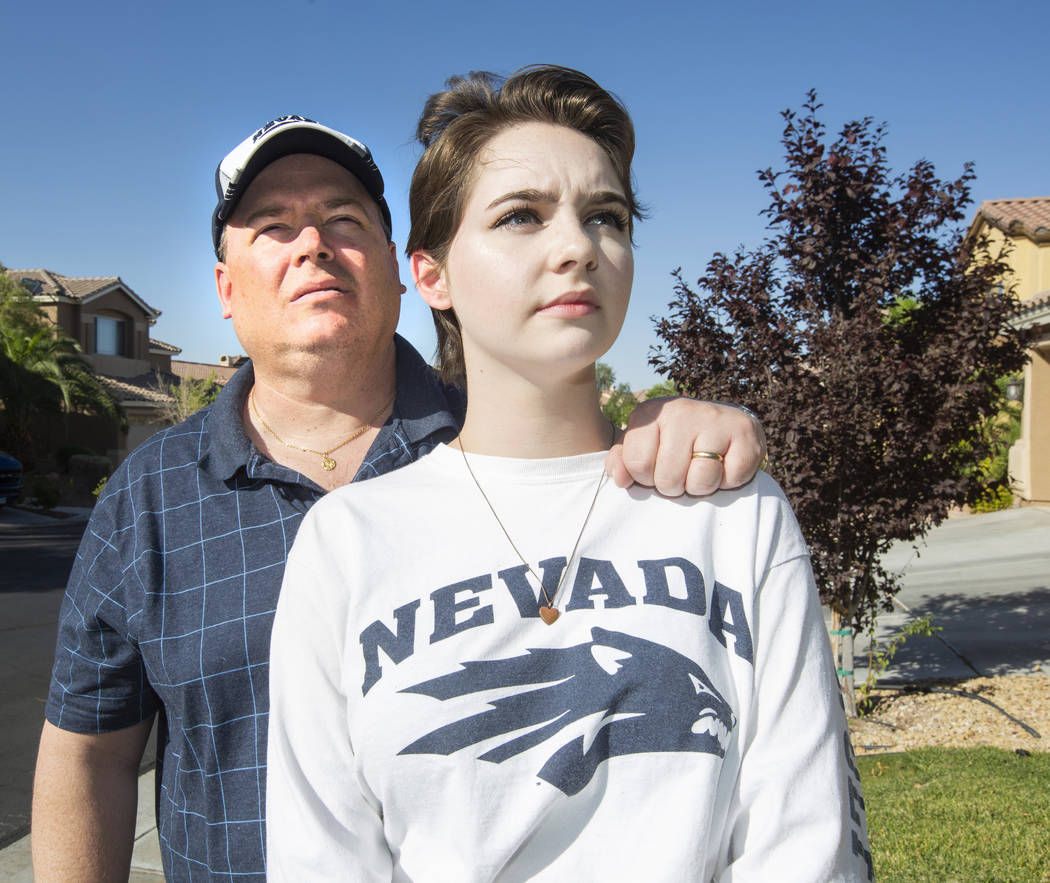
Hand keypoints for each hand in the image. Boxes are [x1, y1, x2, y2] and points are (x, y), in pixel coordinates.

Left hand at [605, 397, 766, 495]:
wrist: (725, 423)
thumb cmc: (676, 442)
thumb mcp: (644, 446)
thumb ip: (623, 461)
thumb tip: (619, 480)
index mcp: (650, 412)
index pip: (636, 464)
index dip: (646, 478)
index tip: (656, 468)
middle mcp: (681, 410)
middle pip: (668, 478)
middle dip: (674, 486)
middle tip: (683, 470)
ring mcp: (714, 419)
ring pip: (700, 481)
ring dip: (701, 487)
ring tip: (702, 468)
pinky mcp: (744, 432)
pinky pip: (731, 479)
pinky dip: (728, 482)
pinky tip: (725, 464)